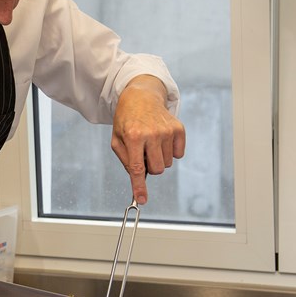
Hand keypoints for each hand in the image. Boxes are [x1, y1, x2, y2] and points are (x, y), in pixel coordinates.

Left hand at [111, 75, 185, 204]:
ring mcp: (167, 131)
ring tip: (151, 142)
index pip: (137, 168)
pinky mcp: (179, 129)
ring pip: (167, 163)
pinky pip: (178, 154)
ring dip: (159, 157)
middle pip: (157, 169)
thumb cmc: (127, 120)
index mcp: (133, 137)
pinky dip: (170, 151)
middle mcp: (151, 134)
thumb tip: (137, 178)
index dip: (139, 186)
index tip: (142, 199)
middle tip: (143, 152)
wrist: (141, 97)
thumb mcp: (117, 139)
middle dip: (150, 167)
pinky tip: (162, 138)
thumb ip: (125, 160)